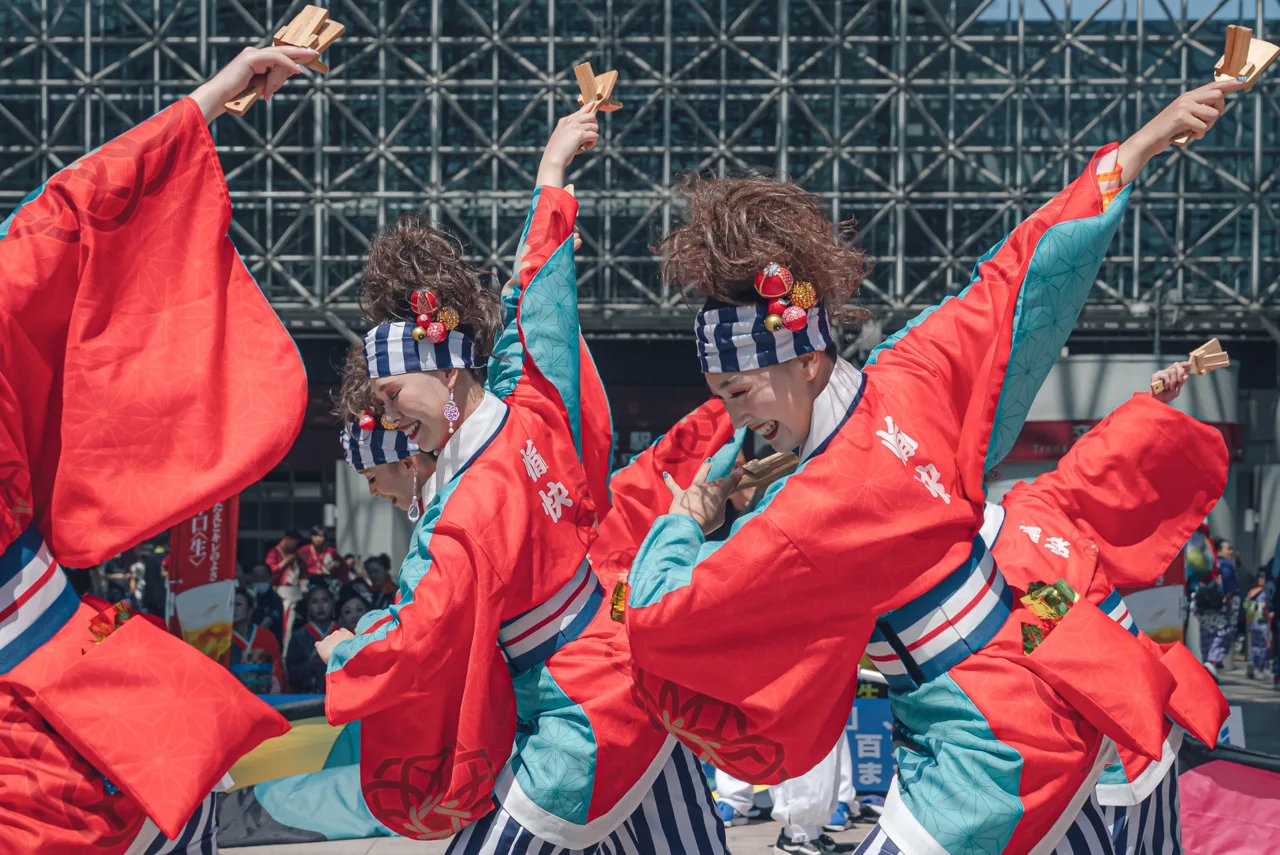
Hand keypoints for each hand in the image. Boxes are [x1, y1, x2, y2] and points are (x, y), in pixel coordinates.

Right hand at [189, 45, 318, 122]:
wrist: (219, 98)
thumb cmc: (236, 98)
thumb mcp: (259, 88)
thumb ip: (271, 81)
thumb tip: (283, 79)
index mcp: (255, 60)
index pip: (278, 56)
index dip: (293, 56)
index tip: (308, 58)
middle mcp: (253, 54)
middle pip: (280, 51)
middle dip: (298, 52)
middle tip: (314, 53)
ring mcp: (251, 54)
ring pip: (279, 56)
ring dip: (292, 64)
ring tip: (308, 62)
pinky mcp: (250, 58)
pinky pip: (274, 59)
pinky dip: (287, 64)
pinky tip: (297, 69)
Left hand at [315, 628, 354, 664]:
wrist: (342, 656)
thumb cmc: (351, 653)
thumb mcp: (356, 647)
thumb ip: (353, 643)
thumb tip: (354, 645)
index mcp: (346, 634)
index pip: (342, 631)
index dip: (342, 637)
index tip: (343, 642)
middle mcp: (336, 633)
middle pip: (335, 635)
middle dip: (335, 641)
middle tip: (338, 650)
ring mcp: (328, 638)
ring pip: (328, 641)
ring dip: (329, 645)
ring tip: (332, 654)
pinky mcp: (321, 645)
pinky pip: (318, 644)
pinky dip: (319, 646)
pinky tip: (321, 650)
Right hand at [535, 103, 599, 187]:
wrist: (552, 159)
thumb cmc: (558, 152)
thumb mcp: (563, 138)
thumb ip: (572, 132)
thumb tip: (586, 134)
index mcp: (565, 120)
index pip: (581, 110)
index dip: (589, 107)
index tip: (593, 103)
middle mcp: (570, 121)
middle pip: (591, 116)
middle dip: (594, 126)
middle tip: (590, 136)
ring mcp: (575, 126)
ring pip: (594, 126)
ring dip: (593, 136)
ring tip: (587, 144)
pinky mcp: (579, 134)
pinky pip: (595, 135)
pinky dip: (593, 142)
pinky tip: (587, 147)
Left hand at [665, 459, 743, 535]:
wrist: (687, 525)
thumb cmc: (706, 523)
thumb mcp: (720, 518)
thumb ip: (719, 509)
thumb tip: (716, 504)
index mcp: (719, 492)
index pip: (730, 481)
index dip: (736, 476)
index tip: (740, 471)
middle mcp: (706, 487)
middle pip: (716, 482)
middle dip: (722, 482)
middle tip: (726, 483)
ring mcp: (692, 489)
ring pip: (700, 476)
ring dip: (705, 469)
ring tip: (708, 462)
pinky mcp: (680, 494)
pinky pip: (673, 486)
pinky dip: (670, 481)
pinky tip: (666, 475)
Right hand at [1118, 80, 1247, 179]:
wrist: (1148, 139)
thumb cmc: (1167, 132)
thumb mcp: (1184, 117)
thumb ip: (1198, 110)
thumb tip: (1218, 108)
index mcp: (1188, 96)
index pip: (1213, 86)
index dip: (1229, 84)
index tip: (1242, 81)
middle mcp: (1187, 97)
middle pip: (1217, 96)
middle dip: (1219, 110)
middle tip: (1208, 122)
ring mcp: (1184, 106)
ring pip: (1213, 113)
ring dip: (1208, 126)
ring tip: (1196, 131)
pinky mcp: (1181, 117)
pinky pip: (1203, 126)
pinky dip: (1199, 134)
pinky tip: (1189, 136)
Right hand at [1151, 361, 1189, 403]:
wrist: (1159, 401)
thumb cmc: (1166, 396)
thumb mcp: (1177, 389)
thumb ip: (1181, 382)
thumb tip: (1187, 375)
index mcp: (1171, 374)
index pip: (1177, 365)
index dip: (1183, 364)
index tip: (1189, 365)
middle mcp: (1165, 372)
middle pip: (1176, 365)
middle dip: (1180, 373)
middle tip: (1179, 381)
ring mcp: (1160, 373)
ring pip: (1172, 371)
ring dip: (1174, 381)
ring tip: (1171, 388)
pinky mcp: (1155, 376)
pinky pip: (1166, 375)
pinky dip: (1168, 382)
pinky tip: (1166, 387)